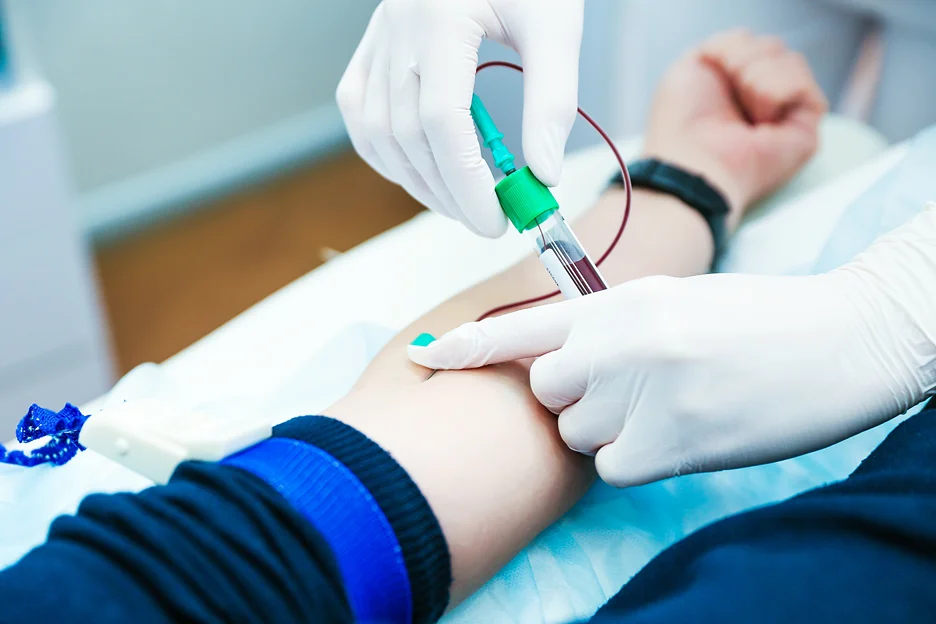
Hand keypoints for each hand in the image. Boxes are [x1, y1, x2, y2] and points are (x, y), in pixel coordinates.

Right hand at [336, 0, 584, 237]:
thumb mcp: (555, 22)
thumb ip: (551, 97)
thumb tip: (542, 173)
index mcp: (440, 18)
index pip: (442, 122)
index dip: (467, 182)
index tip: (497, 220)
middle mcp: (397, 29)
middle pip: (408, 136)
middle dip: (448, 191)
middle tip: (486, 221)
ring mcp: (377, 38)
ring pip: (377, 131)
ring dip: (416, 180)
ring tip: (458, 204)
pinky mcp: (371, 46)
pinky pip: (359, 112)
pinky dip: (383, 152)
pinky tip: (417, 172)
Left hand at [408, 206, 935, 486]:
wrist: (839, 340)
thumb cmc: (756, 319)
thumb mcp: (673, 301)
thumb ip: (610, 325)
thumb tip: (558, 359)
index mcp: (620, 300)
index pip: (524, 324)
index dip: (467, 345)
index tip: (422, 355)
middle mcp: (620, 342)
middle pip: (547, 390)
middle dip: (576, 397)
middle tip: (632, 389)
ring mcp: (642, 392)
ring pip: (578, 434)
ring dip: (611, 431)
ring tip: (671, 407)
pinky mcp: (668, 443)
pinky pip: (611, 468)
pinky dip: (636, 460)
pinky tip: (682, 434)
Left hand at [643, 30, 827, 221]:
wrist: (692, 160)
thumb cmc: (683, 122)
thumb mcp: (694, 64)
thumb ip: (727, 44)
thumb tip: (757, 51)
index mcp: (734, 86)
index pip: (749, 42)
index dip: (728, 49)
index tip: (707, 69)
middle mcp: (762, 100)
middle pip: (771, 46)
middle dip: (741, 60)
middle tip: (724, 98)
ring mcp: (786, 115)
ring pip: (790, 59)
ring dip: (754, 77)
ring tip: (742, 113)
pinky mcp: (807, 129)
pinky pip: (803, 83)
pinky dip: (774, 91)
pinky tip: (760, 119)